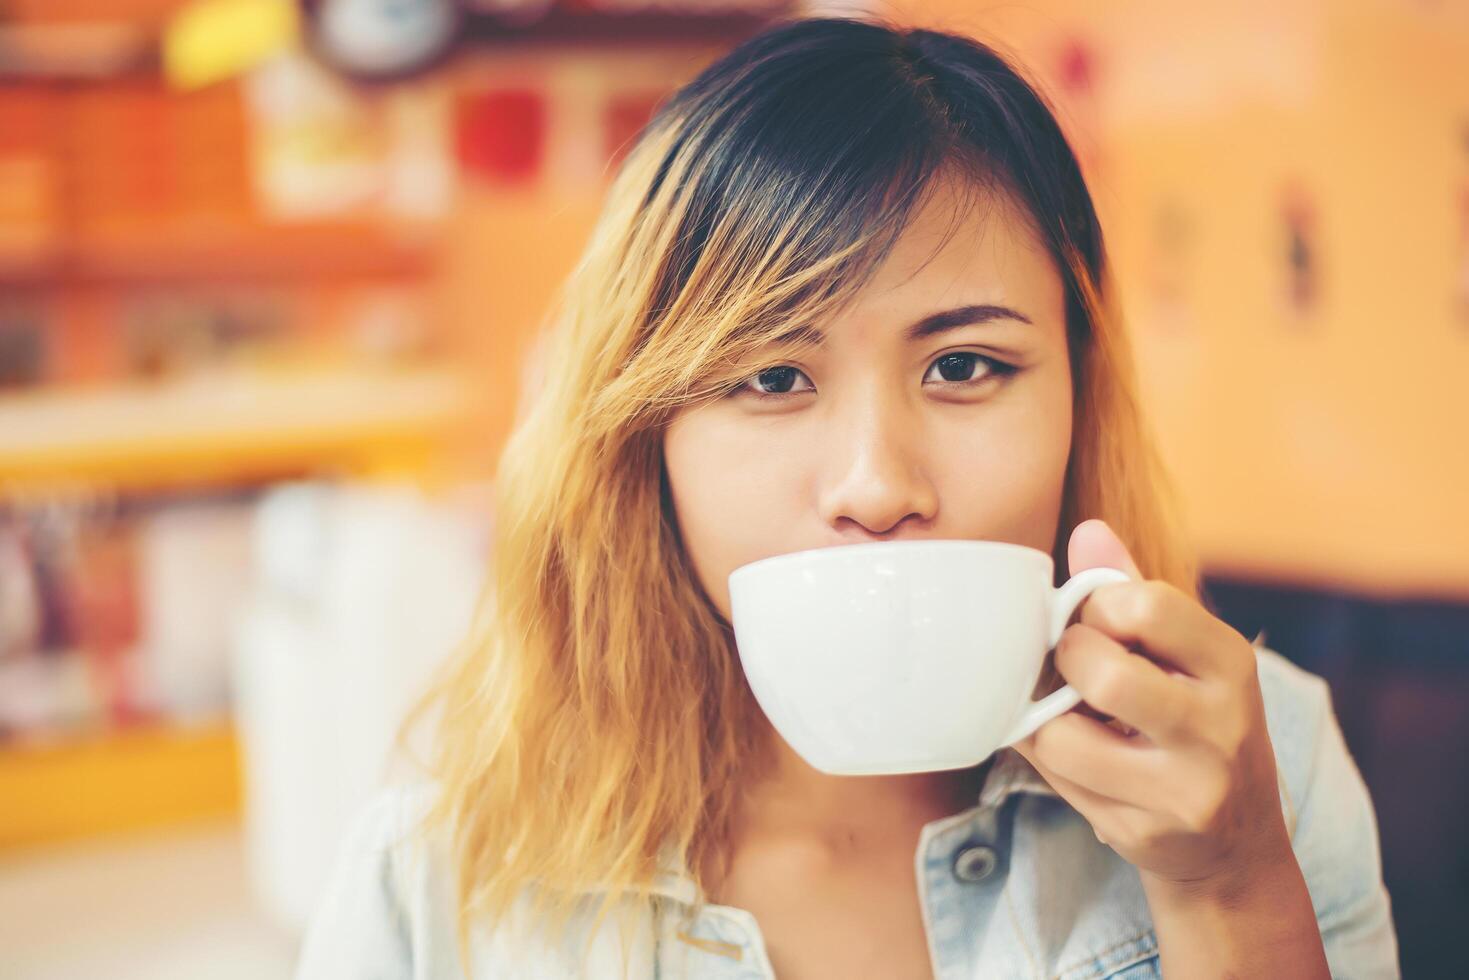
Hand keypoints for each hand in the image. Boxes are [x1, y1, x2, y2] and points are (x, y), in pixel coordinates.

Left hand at [1012, 519, 1292, 898]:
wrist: (1235, 844)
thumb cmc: (1196, 722)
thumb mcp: (1185, 655)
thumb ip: (1132, 591)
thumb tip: (1087, 530)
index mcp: (1231, 665)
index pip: (1146, 605)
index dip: (1096, 606)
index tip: (1096, 621)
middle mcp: (1220, 728)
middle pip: (1104, 675)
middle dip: (1067, 661)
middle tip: (1074, 666)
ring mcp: (1185, 790)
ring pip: (1064, 738)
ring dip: (1046, 718)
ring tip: (1068, 712)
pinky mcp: (1143, 833)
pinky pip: (1056, 780)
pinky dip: (1044, 755)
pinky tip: (1070, 749)